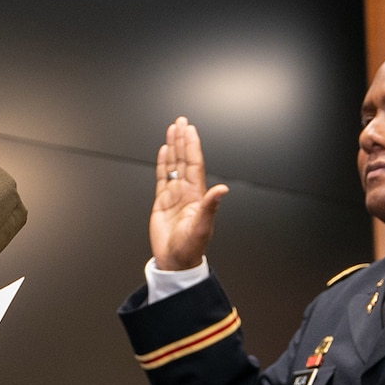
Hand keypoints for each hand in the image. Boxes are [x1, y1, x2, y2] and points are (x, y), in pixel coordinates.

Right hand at [149, 116, 229, 269]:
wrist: (175, 261)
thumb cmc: (190, 248)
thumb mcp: (202, 227)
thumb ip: (210, 206)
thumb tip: (222, 189)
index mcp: (196, 196)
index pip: (194, 164)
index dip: (192, 146)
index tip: (189, 131)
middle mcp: (185, 192)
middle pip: (183, 159)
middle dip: (182, 140)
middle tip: (181, 122)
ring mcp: (174, 195)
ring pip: (173, 165)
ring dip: (173, 147)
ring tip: (172, 130)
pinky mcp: (162, 202)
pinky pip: (162, 177)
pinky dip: (163, 164)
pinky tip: (163, 152)